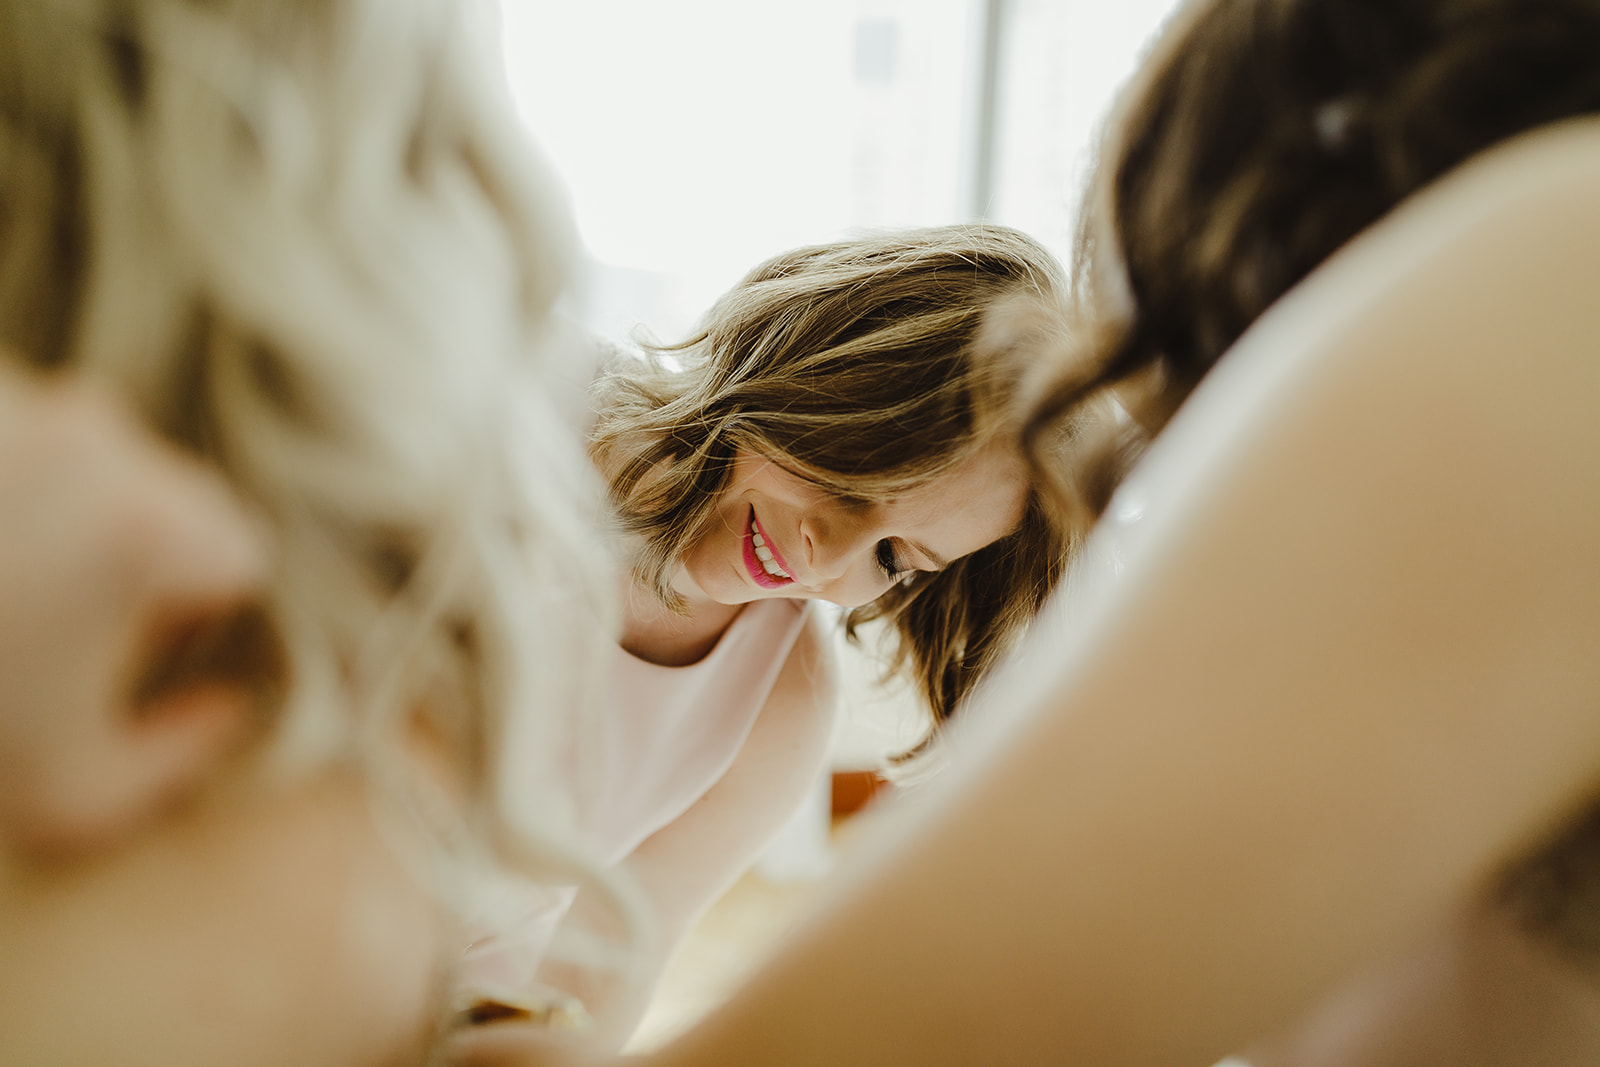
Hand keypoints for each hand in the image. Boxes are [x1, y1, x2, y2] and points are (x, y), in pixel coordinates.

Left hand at [0, 361, 270, 852]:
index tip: (133, 648)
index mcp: (149, 528)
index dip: (198, 610)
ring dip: (54, 504)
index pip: (241, 552)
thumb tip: (230, 712)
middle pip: (167, 490)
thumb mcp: (63, 794)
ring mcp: (12, 397)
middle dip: (132, 546)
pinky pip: (10, 425)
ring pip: (79, 450)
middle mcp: (93, 435)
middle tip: (46, 617)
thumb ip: (179, 761)